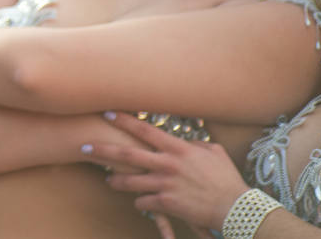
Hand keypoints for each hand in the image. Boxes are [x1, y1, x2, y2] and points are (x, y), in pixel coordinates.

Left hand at [82, 110, 246, 232]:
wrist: (236, 208)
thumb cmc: (227, 179)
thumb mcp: (213, 153)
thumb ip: (194, 145)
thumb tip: (184, 141)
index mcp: (178, 148)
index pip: (144, 130)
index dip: (123, 121)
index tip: (106, 113)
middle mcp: (167, 164)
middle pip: (126, 154)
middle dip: (102, 150)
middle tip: (83, 146)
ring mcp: (165, 184)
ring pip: (129, 181)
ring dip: (116, 180)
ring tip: (109, 179)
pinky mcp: (166, 203)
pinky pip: (143, 202)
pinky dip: (140, 202)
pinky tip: (140, 202)